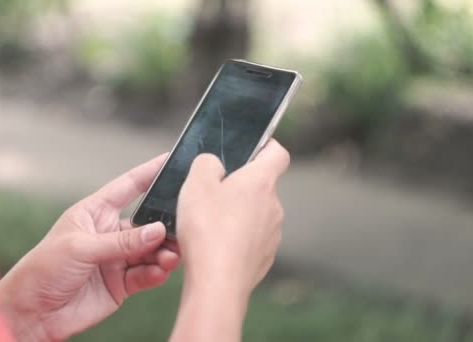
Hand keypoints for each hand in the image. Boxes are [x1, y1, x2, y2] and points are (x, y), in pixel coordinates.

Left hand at [0, 154, 179, 341]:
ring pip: (151, 250)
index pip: (128, 186)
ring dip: (164, 252)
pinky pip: (147, 274)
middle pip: (147, 223)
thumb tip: (156, 230)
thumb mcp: (80, 248)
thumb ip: (121, 241)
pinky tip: (160, 271)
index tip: (171, 160)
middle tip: (181, 229)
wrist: (32, 313)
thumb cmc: (42, 269)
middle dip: (165, 225)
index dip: (149, 172)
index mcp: (96, 212)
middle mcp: (110, 232)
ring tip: (170, 256)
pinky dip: (157, 272)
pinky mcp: (122, 283)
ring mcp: (117, 258)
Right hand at [170, 139, 289, 341]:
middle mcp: (273, 206)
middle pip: (261, 186)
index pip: (277, 153)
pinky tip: (215, 246)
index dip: (265, 146)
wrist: (217, 282)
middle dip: (239, 186)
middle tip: (211, 193)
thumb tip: (213, 164)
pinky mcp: (264, 257)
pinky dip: (236, 239)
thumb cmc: (207, 230)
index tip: (250, 148)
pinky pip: (251, 239)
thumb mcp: (195, 183)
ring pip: (255, 214)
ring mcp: (272, 234)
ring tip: (209, 223)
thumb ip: (206, 163)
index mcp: (260, 181)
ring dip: (236, 214)